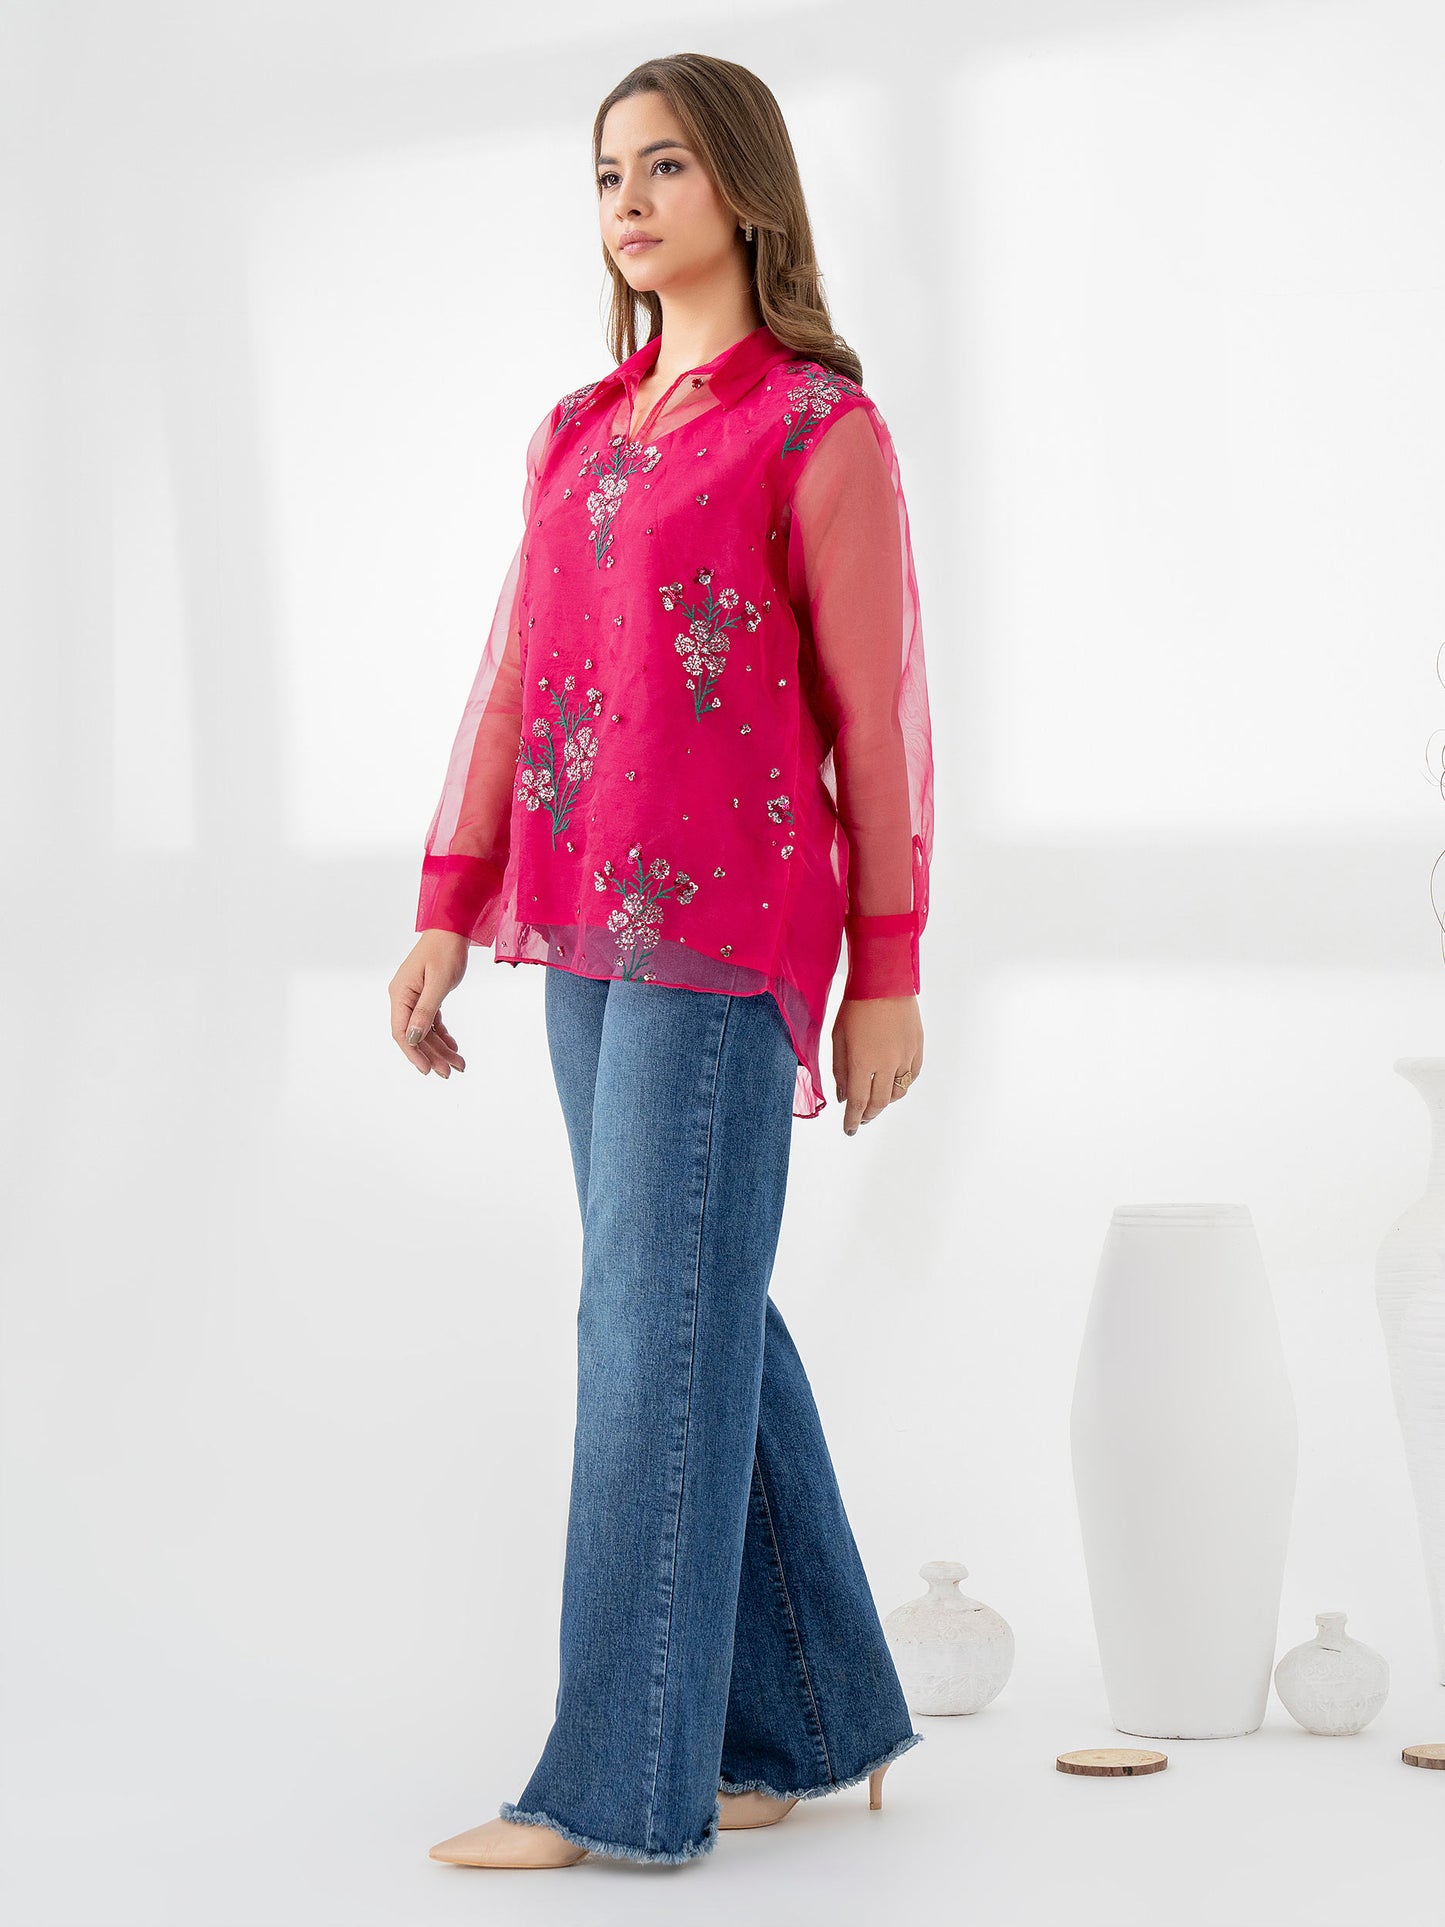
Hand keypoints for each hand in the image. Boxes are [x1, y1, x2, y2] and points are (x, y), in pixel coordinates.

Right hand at [390, 930, 469, 1076]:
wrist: (452, 929)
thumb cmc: (445, 951)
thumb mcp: (438, 983)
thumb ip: (426, 1011)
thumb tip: (413, 1037)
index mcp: (400, 994)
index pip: (401, 1031)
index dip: (414, 1053)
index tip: (428, 1070)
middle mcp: (403, 997)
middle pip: (415, 1034)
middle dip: (432, 1055)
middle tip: (451, 1071)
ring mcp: (414, 997)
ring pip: (425, 1030)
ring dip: (440, 1048)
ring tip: (458, 1063)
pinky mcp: (425, 995)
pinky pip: (431, 1020)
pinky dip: (442, 1034)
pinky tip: (453, 1046)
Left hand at [831, 994, 922, 1134]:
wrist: (883, 981)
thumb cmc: (854, 1007)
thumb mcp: (838, 1038)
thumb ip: (840, 1070)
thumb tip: (843, 1097)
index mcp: (862, 1062)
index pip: (857, 1102)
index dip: (852, 1120)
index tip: (849, 1130)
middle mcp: (886, 1064)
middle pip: (879, 1102)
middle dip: (868, 1114)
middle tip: (861, 1119)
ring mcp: (905, 1057)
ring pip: (898, 1092)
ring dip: (885, 1102)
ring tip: (875, 1102)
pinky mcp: (918, 1048)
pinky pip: (912, 1076)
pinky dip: (901, 1085)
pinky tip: (893, 1084)